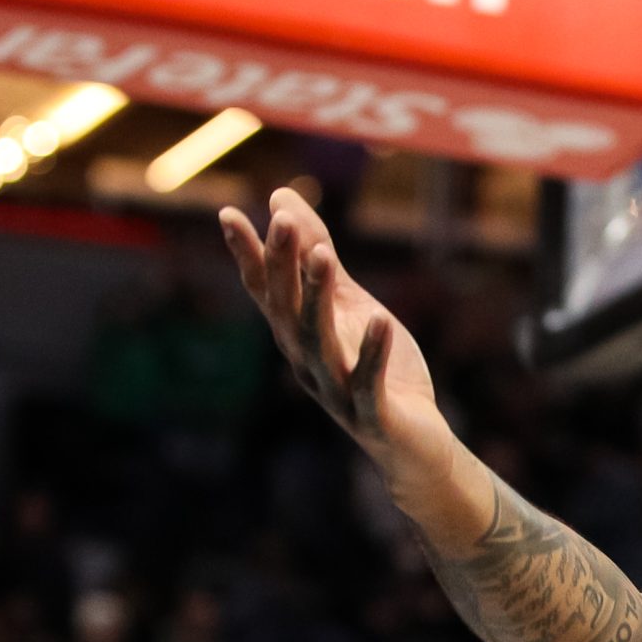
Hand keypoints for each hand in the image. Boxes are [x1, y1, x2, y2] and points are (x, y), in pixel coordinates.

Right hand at [219, 190, 452, 479]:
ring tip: (325, 255)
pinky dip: (372, 352)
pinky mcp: (371, 414)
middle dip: (283, 264)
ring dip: (319, 297)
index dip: (248, 255)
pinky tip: (380, 319)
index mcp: (297, 336)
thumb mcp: (350, 305)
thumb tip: (281, 197)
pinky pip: (367, 381)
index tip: (227, 214)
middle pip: (287, 309)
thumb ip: (319, 257)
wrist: (414, 444)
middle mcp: (306, 362)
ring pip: (318, 341)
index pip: (266, 291)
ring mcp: (336, 390)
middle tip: (282, 220)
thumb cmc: (379, 370)